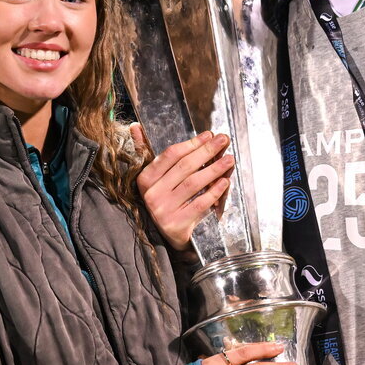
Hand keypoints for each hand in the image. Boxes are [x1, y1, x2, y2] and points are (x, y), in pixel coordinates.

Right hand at [132, 126, 233, 249]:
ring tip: (229, 159)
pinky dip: (214, 192)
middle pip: (184, 167)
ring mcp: (164, 210)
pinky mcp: (177, 224)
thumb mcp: (154, 179)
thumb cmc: (164, 200)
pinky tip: (225, 182)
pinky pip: (200, 204)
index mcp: (145, 179)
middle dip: (206, 151)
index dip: (191, 143)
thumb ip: (145, 152)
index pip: (170, 155)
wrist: (165, 237)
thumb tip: (135, 127)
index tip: (208, 135)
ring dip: (214, 169)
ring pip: (193, 184)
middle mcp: (152, 194)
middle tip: (223, 141)